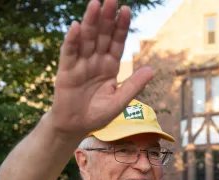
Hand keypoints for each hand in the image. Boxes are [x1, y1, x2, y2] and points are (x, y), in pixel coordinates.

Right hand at [48, 0, 153, 136]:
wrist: (75, 127)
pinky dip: (72, 40)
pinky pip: (69, 53)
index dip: (121, 27)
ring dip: (90, 22)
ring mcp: (80, 63)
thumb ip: (133, 85)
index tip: (126, 10)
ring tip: (95, 4)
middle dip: (107, 18)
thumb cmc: (98, 114)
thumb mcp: (119, 102)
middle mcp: (95, 60)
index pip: (117, 42)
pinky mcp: (66, 71)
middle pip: (102, 35)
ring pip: (87, 39)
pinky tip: (76, 27)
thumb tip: (152, 70)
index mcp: (110, 66)